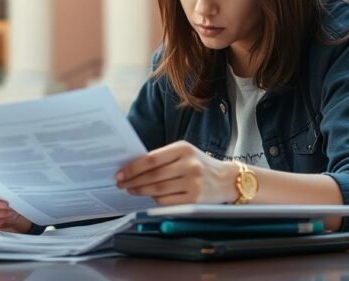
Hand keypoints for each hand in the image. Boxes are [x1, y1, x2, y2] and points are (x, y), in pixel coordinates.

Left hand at [115, 141, 239, 204]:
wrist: (227, 179)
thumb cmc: (201, 165)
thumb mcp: (185, 153)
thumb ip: (164, 158)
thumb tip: (135, 167)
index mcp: (184, 149)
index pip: (152, 159)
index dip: (133, 168)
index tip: (120, 173)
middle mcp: (189, 165)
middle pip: (153, 175)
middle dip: (133, 180)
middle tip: (121, 183)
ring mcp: (193, 183)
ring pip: (158, 189)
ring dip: (140, 191)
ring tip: (131, 190)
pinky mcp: (195, 199)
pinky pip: (167, 201)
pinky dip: (154, 199)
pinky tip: (149, 197)